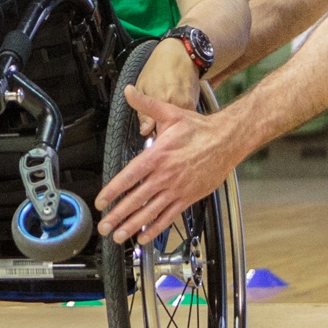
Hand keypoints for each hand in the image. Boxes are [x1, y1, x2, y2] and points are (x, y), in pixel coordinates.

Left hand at [95, 85, 245, 244]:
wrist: (227, 140)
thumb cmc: (199, 129)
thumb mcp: (170, 113)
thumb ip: (146, 104)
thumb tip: (130, 91)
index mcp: (157, 156)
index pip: (128, 177)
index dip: (112, 191)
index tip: (101, 201)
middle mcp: (165, 176)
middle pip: (136, 199)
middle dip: (117, 215)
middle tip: (104, 226)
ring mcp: (176, 189)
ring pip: (150, 212)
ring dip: (132, 226)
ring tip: (118, 235)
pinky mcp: (188, 197)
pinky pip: (168, 216)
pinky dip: (155, 228)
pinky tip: (144, 236)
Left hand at [132, 39, 201, 134]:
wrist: (181, 54)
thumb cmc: (158, 68)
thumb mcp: (142, 86)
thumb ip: (143, 112)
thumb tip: (145, 131)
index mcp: (161, 101)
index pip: (155, 130)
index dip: (151, 132)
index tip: (149, 129)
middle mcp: (176, 105)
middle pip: (168, 129)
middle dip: (162, 129)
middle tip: (155, 119)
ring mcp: (187, 106)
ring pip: (177, 125)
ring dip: (171, 123)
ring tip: (165, 111)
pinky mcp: (194, 105)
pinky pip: (185, 118)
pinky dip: (179, 117)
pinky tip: (174, 108)